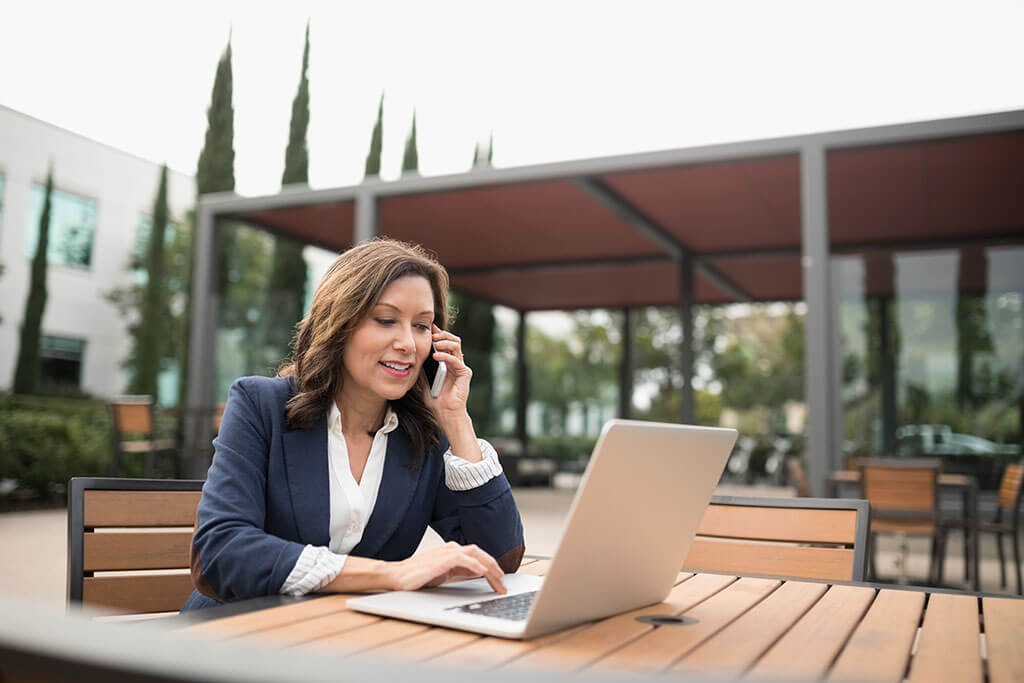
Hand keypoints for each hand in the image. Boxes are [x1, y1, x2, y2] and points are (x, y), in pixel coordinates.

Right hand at [389, 542, 506, 593]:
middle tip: (504, 584)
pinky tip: (482, 572)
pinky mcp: (442, 559)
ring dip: (490, 567)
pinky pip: (463, 559)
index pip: (479, 557)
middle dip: (495, 569)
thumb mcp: (444, 574)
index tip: (500, 582)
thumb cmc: (418, 576)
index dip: (492, 568)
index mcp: (453, 552)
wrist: (397, 576)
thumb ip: (461, 571)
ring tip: (499, 580)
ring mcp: (447, 552)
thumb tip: (478, 573)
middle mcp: (452, 549)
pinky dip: (475, 564)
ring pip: (476, 554)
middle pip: (481, 554)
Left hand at [425, 324, 471, 417]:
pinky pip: (456, 361)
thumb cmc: (435, 401)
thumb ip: (421, 369)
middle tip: (432, 333)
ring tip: (435, 342)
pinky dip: (446, 356)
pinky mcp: (464, 374)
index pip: (444, 343)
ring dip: (445, 342)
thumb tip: (413, 356)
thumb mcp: (423, 381)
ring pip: (456, 346)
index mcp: (447, 363)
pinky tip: (436, 356)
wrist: (444, 414)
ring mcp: (461, 368)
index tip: (427, 327)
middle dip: (442, 334)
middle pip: (453, 340)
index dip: (438, 334)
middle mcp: (456, 363)